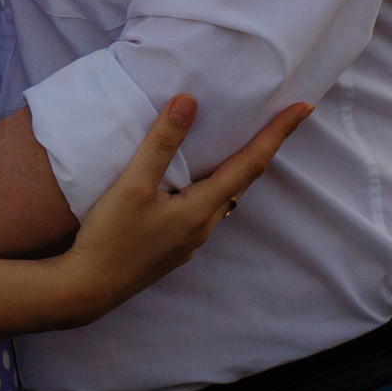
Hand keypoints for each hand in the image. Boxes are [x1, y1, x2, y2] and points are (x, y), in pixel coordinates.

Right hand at [44, 93, 310, 326]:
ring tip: (232, 143)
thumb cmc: (110, 237)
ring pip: (221, 197)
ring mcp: (189, 241)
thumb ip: (161, 143)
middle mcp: (204, 227)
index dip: (276, 134)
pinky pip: (201, 209)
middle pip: (241, 182)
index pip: (250, 164)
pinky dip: (207, 186)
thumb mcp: (132, 185)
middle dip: (259, 149)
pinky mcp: (173, 248)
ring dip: (232, 169)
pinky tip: (188, 181)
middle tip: (273, 119)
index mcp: (201, 209)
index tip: (303, 108)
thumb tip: (189, 101)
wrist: (88, 289)